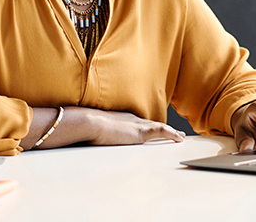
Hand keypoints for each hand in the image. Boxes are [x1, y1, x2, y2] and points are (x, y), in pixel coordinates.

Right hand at [22, 107, 184, 149]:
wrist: (85, 122)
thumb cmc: (81, 125)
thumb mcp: (86, 129)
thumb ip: (87, 132)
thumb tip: (75, 136)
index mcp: (119, 117)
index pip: (136, 121)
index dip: (147, 125)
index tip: (153, 127)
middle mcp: (130, 118)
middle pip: (150, 124)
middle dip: (162, 128)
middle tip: (174, 132)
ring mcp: (136, 125)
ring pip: (158, 128)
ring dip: (170, 132)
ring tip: (180, 137)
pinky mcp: (139, 133)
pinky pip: (161, 132)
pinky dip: (171, 134)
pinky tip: (179, 139)